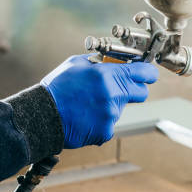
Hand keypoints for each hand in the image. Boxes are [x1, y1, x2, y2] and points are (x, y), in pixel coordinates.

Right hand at [41, 54, 158, 148]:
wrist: (42, 116)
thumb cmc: (57, 88)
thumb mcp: (76, 64)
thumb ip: (99, 62)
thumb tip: (114, 60)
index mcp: (108, 75)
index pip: (144, 72)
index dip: (149, 73)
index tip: (149, 74)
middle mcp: (113, 95)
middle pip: (141, 93)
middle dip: (133, 90)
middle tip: (118, 89)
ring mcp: (111, 115)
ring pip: (121, 109)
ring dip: (110, 106)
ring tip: (87, 105)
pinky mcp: (106, 132)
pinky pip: (110, 124)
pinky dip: (100, 121)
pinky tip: (85, 117)